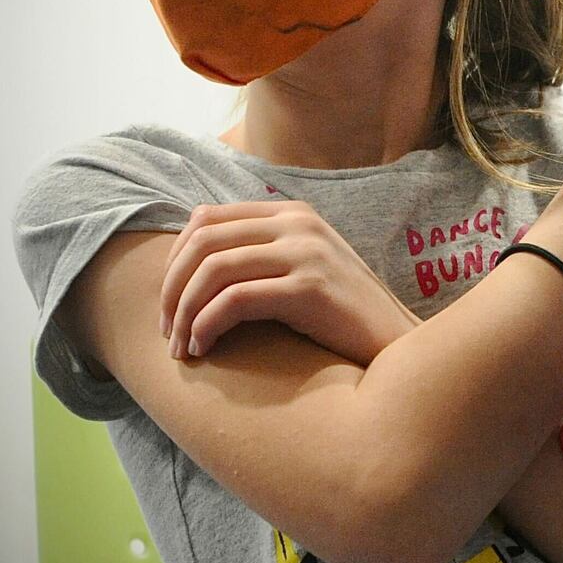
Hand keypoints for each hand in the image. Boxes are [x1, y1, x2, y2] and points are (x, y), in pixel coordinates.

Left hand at [160, 201, 420, 366]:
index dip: (174, 261)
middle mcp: (298, 223)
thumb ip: (262, 254)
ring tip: (182, 347)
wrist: (397, 344)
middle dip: (171, 289)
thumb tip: (193, 265)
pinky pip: (234, 300)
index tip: (168, 303)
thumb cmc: (343, 317)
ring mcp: (307, 252)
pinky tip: (205, 348)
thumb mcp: (303, 270)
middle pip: (201, 242)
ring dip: (184, 313)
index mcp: (292, 213)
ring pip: (212, 270)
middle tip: (166, 332)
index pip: (206, 218)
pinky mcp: (310, 288)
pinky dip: (206, 326)